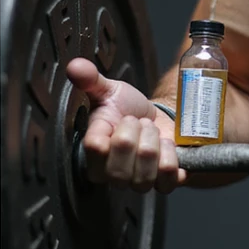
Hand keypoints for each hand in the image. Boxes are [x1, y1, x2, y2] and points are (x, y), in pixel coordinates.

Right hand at [65, 57, 184, 193]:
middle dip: (138, 137)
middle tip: (142, 123)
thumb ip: (91, 80)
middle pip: (120, 170)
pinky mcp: (162, 183)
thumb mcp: (109, 90)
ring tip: (154, 132)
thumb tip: (75, 66)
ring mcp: (136, 181)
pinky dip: (172, 159)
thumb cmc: (128, 108)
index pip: (96, 150)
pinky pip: (167, 181)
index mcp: (93, 153)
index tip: (126, 117)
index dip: (118, 130)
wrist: (156, 117)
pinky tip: (169, 145)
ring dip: (155, 147)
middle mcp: (110, 174)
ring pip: (144, 177)